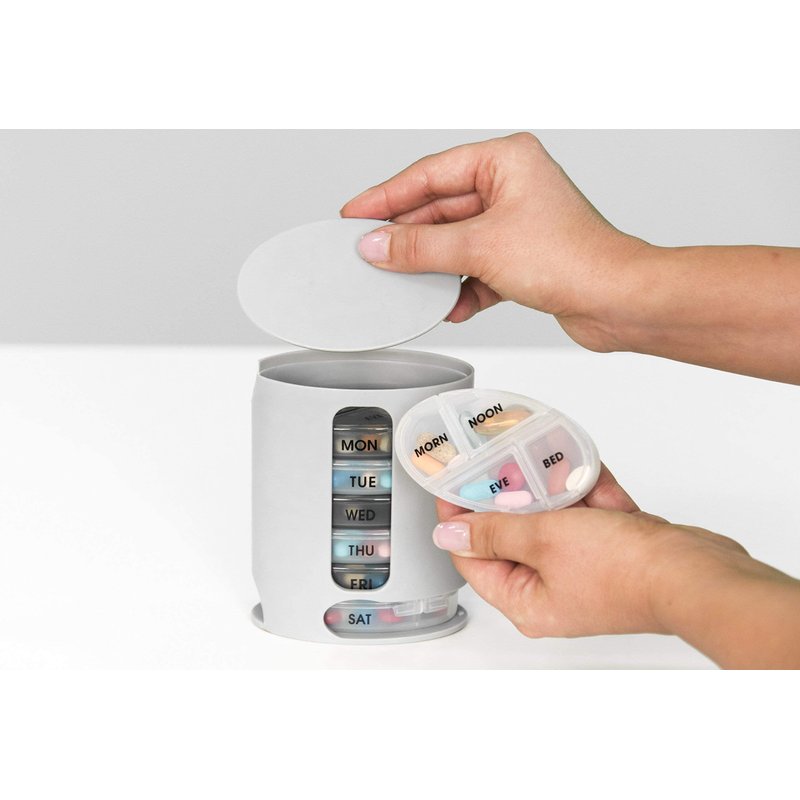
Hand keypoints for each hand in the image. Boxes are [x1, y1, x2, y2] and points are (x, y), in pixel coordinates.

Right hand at [341, 132, 799, 382]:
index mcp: (506, 161)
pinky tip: (450, 306)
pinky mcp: (521, 258)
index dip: (387, 196)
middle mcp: (512, 187)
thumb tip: (378, 245)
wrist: (617, 301)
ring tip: (405, 284)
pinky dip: (461, 289)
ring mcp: (516, 224)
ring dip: (434, 268)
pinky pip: (474, 269)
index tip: (356, 213)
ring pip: (456, 243)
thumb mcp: (480, 247)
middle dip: (409, 239)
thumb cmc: (574, 259)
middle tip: (372, 253)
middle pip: (440, 210)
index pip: (430, 175)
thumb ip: (421, 247)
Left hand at [429, 464, 799, 668]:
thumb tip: (450, 534)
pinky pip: (585, 513)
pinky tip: (584, 468)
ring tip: (544, 457)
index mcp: (526, 601)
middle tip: (499, 460)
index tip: (453, 482)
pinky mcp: (609, 550)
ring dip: (553, 487)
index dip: (459, 516)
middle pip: (512, 533)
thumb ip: (494, 533)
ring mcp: (581, 568)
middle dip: (512, 495)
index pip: (473, 556)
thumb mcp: (544, 540)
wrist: (695, 572)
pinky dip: (586, 491)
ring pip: (552, 517)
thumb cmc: (626, 572)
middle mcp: (551, 589)